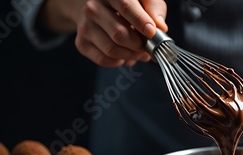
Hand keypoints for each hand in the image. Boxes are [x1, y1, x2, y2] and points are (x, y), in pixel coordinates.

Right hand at [42, 0, 167, 66]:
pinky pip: (104, 60)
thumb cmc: (125, 4)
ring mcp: (85, 26)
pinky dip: (119, 61)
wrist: (97, 7)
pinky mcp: (82, 43)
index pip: (126, 7)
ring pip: (112, 50)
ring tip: (140, 52)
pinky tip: (125, 55)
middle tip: (148, 47)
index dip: (141, 22)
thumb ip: (154, 8)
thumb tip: (160, 26)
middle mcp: (93, 8)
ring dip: (131, 56)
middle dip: (139, 45)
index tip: (152, 33)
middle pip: (119, 34)